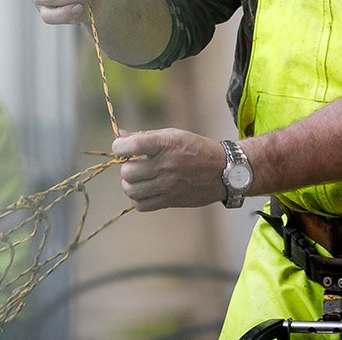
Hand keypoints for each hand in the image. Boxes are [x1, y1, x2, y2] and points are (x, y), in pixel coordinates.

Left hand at [112, 128, 226, 211]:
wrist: (223, 170)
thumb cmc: (195, 148)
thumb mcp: (172, 135)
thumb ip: (144, 136)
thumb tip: (120, 135)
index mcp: (166, 144)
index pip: (131, 146)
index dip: (119, 147)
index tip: (121, 148)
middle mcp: (166, 165)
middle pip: (127, 172)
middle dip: (126, 167)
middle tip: (134, 164)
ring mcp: (168, 185)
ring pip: (131, 190)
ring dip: (129, 184)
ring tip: (138, 178)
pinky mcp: (170, 200)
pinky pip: (141, 205)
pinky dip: (137, 199)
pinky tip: (145, 190)